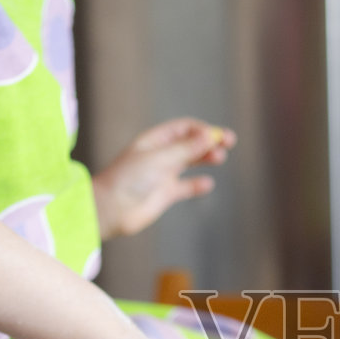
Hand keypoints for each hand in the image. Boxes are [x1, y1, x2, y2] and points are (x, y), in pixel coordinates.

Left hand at [92, 118, 234, 239]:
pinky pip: (186, 186)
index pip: (184, 128)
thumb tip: (210, 135)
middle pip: (191, 143)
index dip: (203, 130)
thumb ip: (185, 149)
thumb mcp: (159, 159)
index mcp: (155, 140)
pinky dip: (198, 185)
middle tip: (229, 143)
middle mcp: (160, 155)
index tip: (218, 136)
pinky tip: (207, 183)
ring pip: (191, 162)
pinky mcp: (165, 194)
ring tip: (219, 158)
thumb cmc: (127, 179)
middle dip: (210, 141)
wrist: (110, 210)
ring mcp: (163, 174)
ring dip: (206, 158)